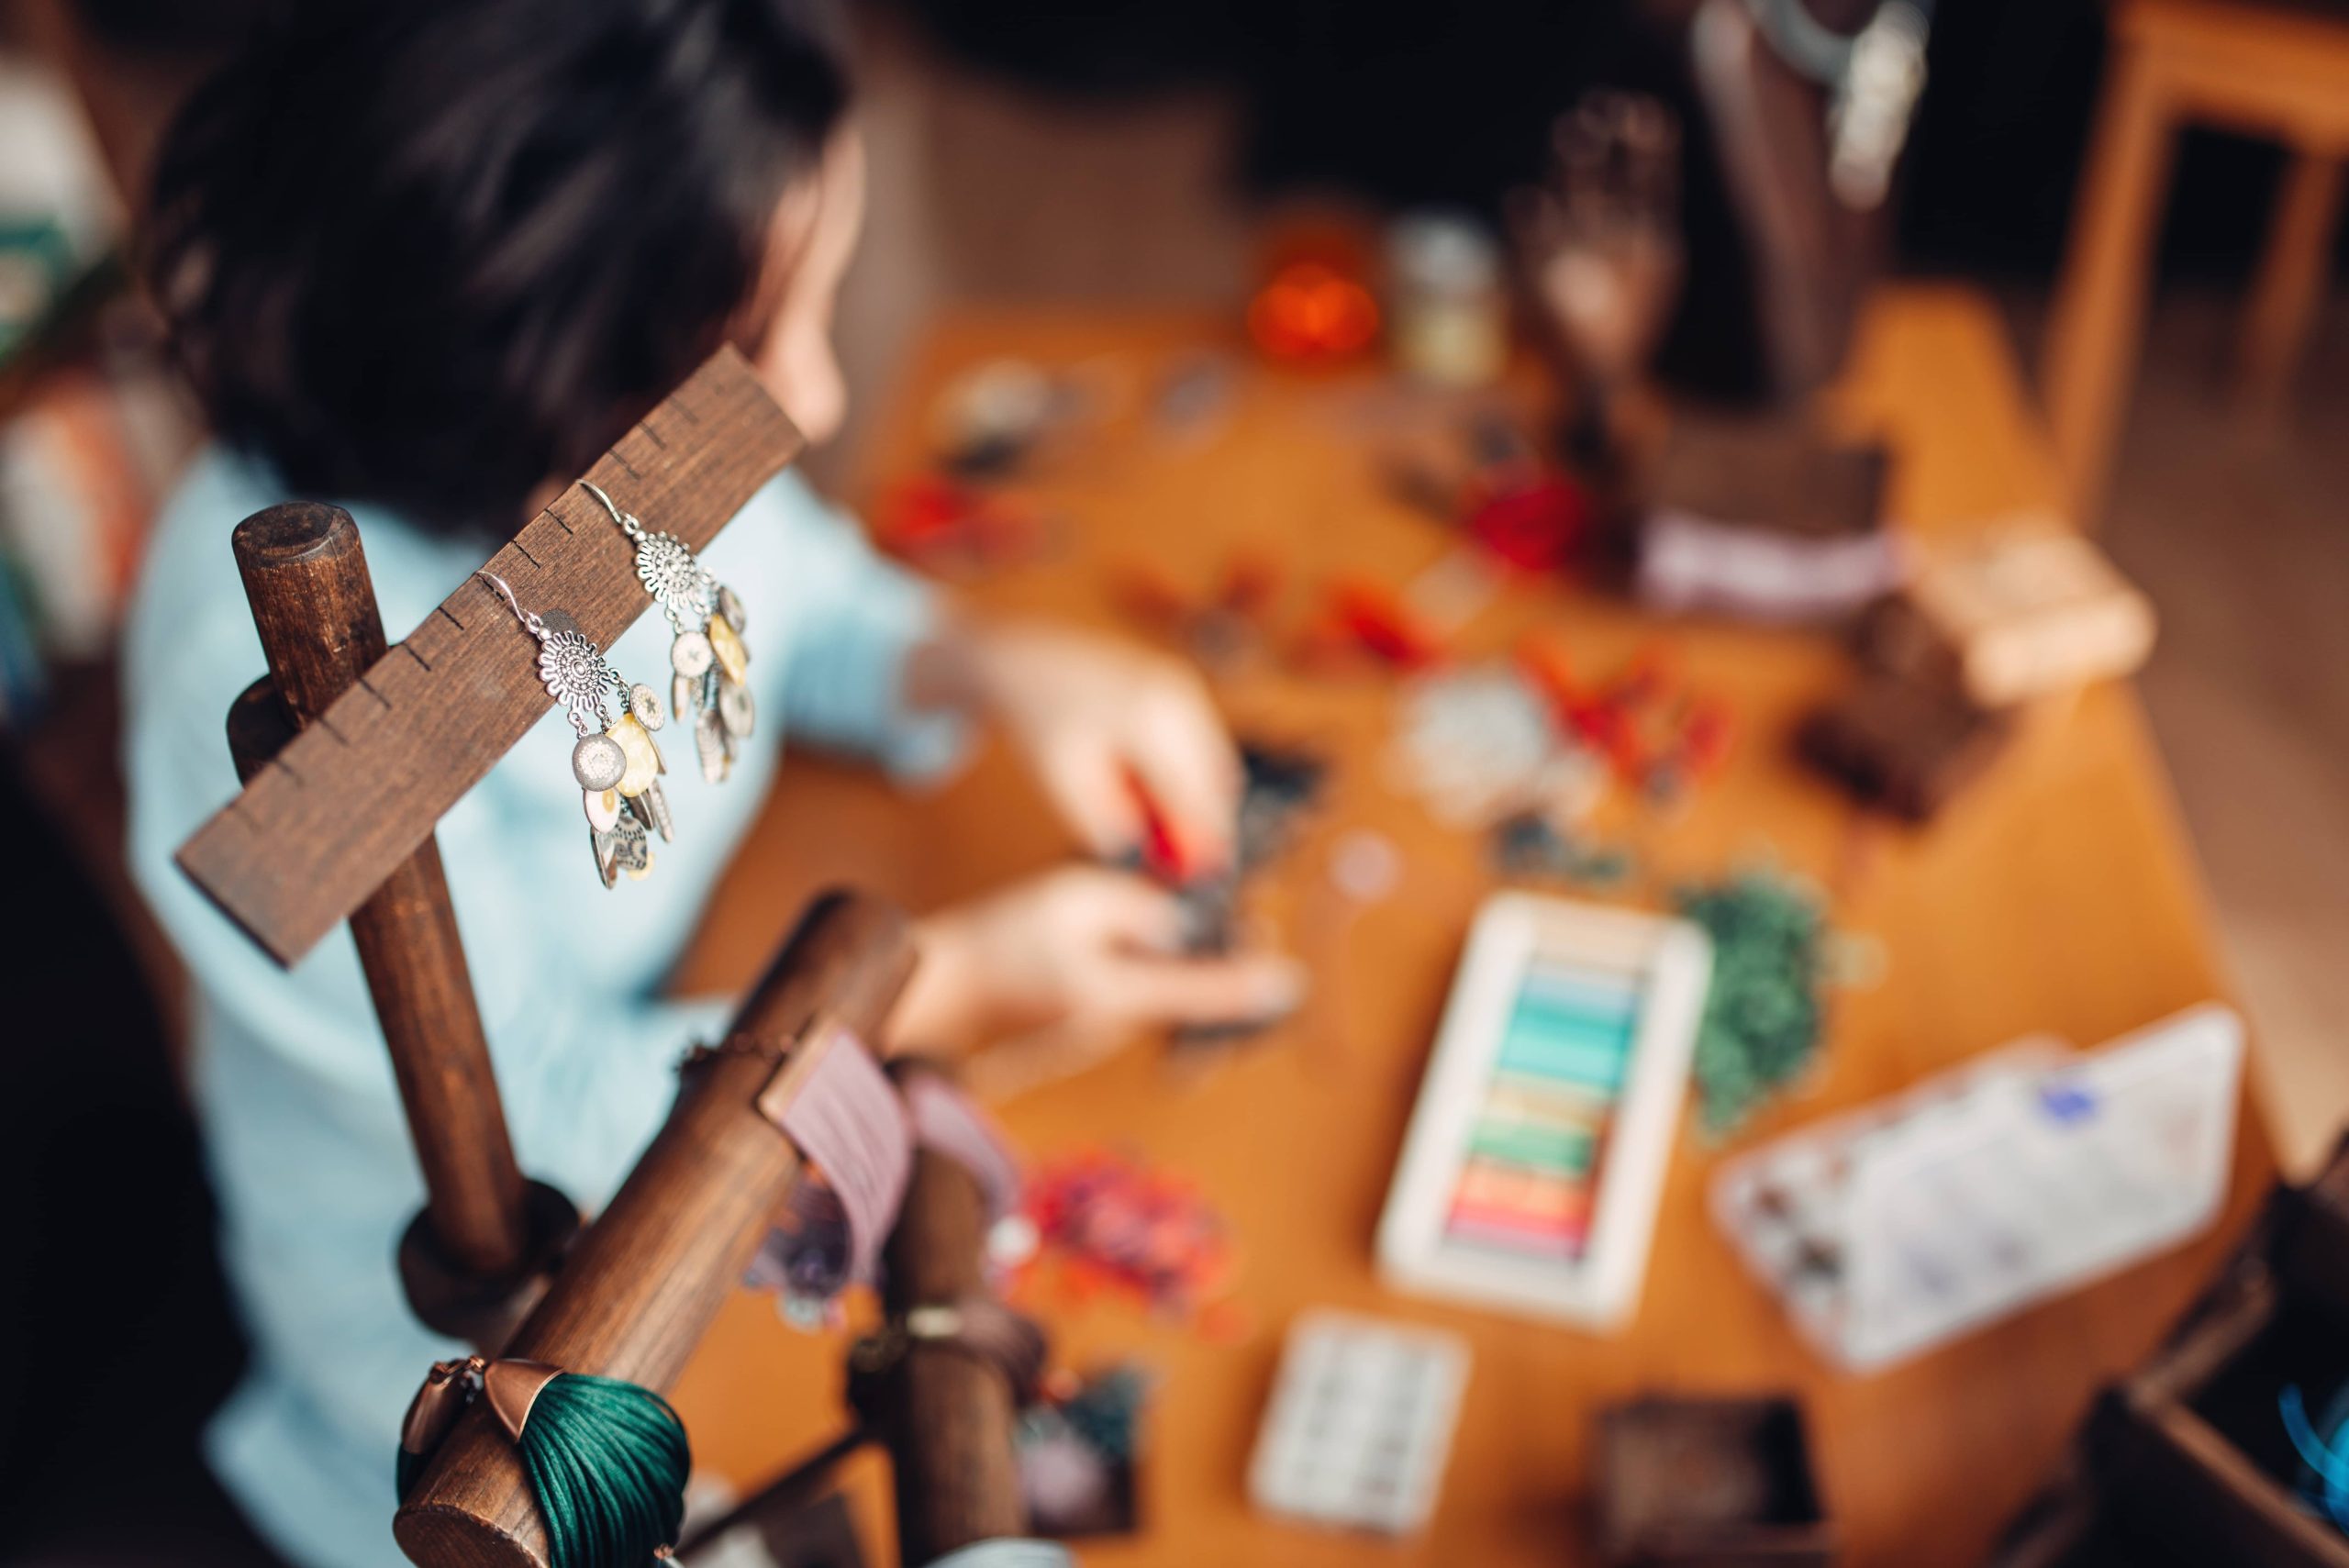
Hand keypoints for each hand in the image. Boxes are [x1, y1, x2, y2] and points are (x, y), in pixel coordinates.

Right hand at [889, 866, 1306, 1093]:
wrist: (942, 988)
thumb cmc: (1000, 938)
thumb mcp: (1072, 897)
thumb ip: (1135, 907)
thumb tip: (1179, 923)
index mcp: (1115, 996)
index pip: (1201, 993)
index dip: (1251, 986)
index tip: (1292, 980)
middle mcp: (1115, 1024)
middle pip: (1190, 995)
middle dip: (1222, 959)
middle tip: (1250, 920)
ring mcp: (1100, 1031)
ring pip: (1164, 993)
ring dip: (1187, 961)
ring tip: (1203, 920)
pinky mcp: (1086, 1025)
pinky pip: (1135, 995)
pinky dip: (1152, 969)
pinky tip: (1150, 936)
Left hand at [917, 618, 1241, 870]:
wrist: (1025, 660)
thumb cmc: (1040, 717)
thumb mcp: (1060, 778)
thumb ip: (1102, 819)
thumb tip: (1140, 852)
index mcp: (1151, 717)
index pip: (1198, 795)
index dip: (1204, 842)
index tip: (1202, 878)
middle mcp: (1179, 696)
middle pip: (1217, 781)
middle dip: (1203, 825)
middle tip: (1177, 863)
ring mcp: (1185, 688)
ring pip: (1213, 766)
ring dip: (1193, 801)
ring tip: (1144, 819)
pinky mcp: (1181, 689)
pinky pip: (1200, 747)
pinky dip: (1184, 776)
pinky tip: (1142, 789)